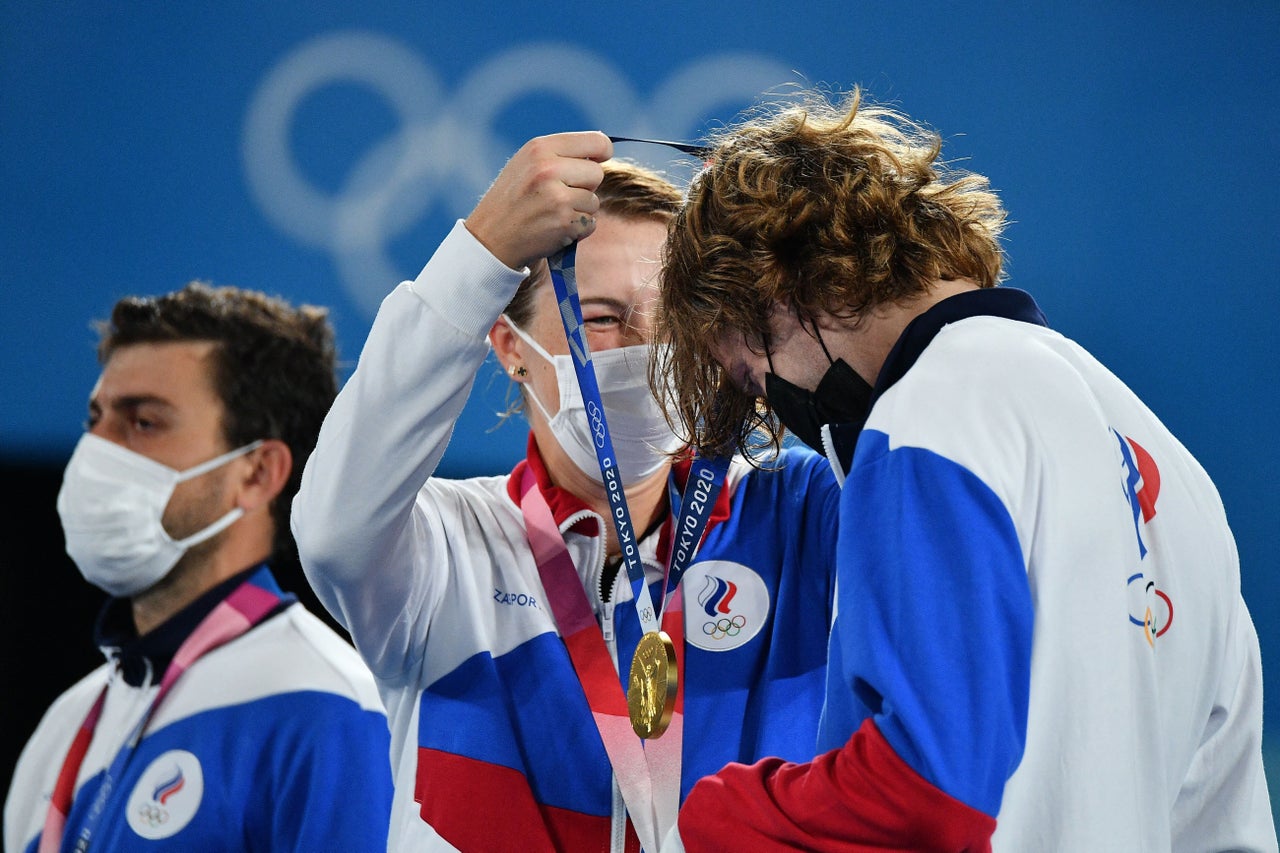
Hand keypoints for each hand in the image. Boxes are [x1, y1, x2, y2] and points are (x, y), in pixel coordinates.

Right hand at [465, 131, 612, 269]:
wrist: (490, 238)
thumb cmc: (513, 199)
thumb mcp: (527, 164)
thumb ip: (560, 155)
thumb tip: (602, 151)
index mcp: (540, 148)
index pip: (596, 141)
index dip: (602, 152)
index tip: (598, 159)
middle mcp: (548, 169)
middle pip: (597, 173)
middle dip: (585, 186)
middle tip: (560, 195)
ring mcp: (557, 197)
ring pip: (594, 201)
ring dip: (579, 211)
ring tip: (552, 213)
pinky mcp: (563, 222)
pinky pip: (590, 224)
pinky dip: (577, 230)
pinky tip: (554, 228)